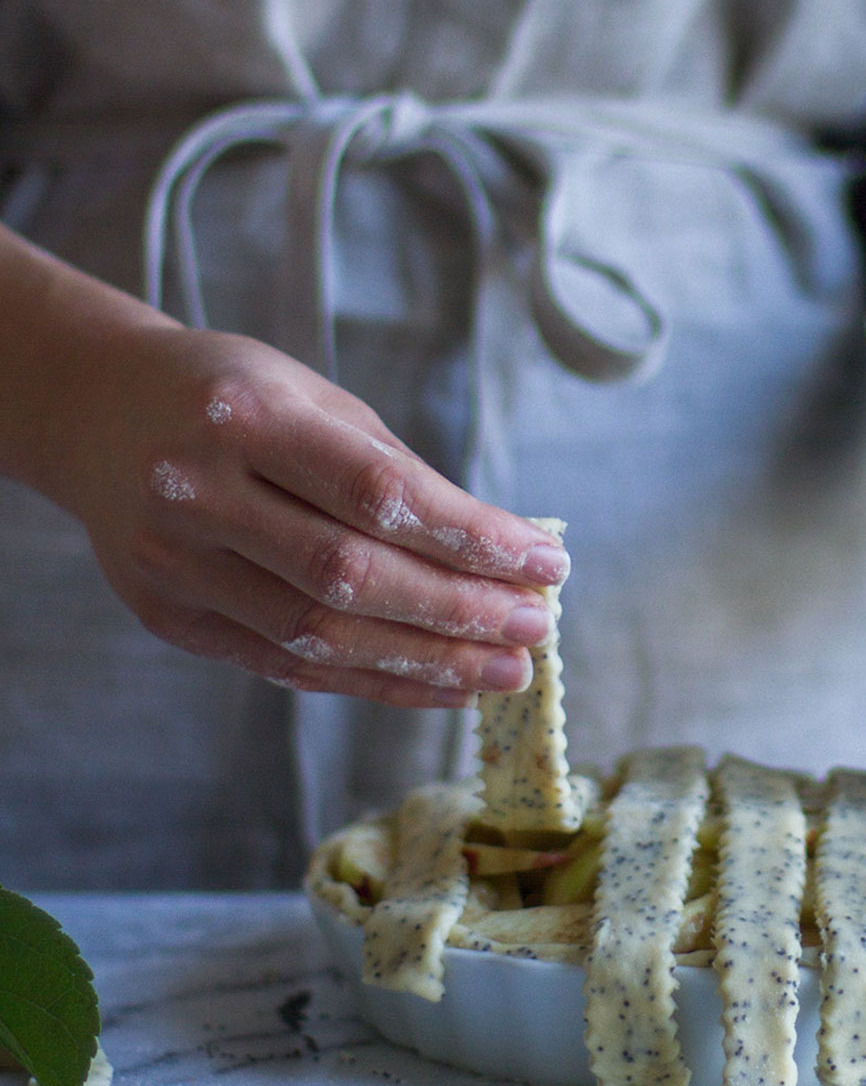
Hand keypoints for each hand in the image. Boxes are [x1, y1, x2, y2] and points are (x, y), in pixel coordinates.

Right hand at [0, 227, 566, 705]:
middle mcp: (199, 491)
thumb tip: (504, 553)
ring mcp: (174, 562)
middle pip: (348, 574)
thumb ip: (398, 474)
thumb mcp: (316, 401)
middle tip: (534, 627)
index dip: (469, 536)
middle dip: (457, 610)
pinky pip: (285, 665)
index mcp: (247, 417)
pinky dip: (372, 682)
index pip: (377, 493)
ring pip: (316, 635)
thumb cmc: (236, 398)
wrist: (100, 413)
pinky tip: (439, 687)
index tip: (545, 562)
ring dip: (425, 662)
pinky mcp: (168, 617)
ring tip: (504, 671)